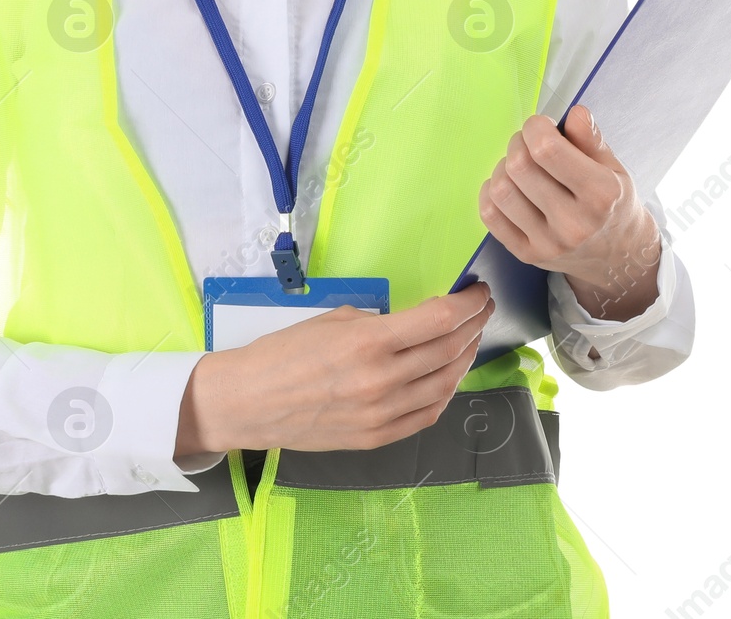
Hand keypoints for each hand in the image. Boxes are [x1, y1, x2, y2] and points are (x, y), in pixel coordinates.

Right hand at [176, 282, 493, 454]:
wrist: (249, 403)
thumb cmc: (282, 353)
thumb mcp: (331, 320)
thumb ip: (376, 323)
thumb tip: (407, 325)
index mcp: (368, 342)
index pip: (438, 320)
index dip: (467, 304)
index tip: (477, 292)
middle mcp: (382, 380)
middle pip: (449, 350)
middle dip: (473, 326)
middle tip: (481, 311)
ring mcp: (383, 414)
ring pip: (445, 384)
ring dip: (464, 358)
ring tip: (469, 340)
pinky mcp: (378, 437)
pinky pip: (427, 414)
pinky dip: (445, 392)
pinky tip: (448, 376)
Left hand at [478, 104, 662, 320]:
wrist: (616, 256)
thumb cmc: (611, 203)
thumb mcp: (613, 167)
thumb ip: (591, 139)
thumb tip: (575, 113)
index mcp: (601, 194)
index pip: (546, 149)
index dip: (535, 127)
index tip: (542, 126)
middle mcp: (575, 223)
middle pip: (518, 166)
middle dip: (518, 143)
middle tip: (529, 144)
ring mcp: (549, 243)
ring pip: (500, 189)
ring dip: (503, 168)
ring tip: (519, 167)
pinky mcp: (527, 254)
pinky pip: (489, 215)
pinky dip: (491, 192)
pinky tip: (510, 187)